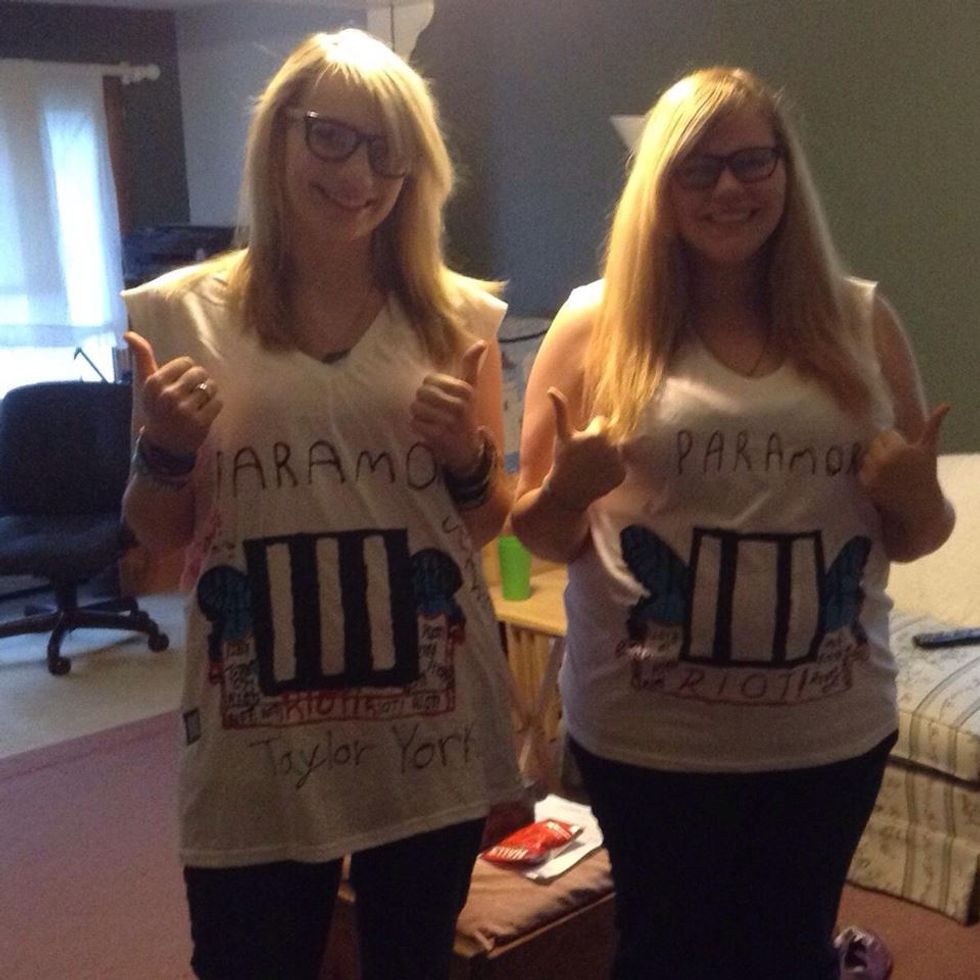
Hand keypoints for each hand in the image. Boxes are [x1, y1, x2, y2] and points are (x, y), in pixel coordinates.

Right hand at [125, 331, 221, 455]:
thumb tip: (128, 334)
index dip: (188, 371)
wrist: (163, 443)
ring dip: (209, 393)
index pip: (186, 362)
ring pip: (211, 387)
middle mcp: (168, 396)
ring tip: (199, 401)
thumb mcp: (146, 383)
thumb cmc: (156, 407)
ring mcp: (184, 410)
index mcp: (154, 383)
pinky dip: (215, 405)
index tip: (180, 382)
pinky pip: (218, 402)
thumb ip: (142, 357)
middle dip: (200, 381)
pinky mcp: (200, 422)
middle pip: (200, 373)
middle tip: (192, 392)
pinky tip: (205, 411)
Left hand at [410, 341, 486, 473]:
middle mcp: (460, 405)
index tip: (439, 396)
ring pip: (416, 408)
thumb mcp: (470, 389)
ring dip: (418, 414)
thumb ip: (471, 365)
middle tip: (432, 409)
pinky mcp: (439, 436)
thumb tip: (482, 342)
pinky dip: (417, 427)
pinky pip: (414, 423)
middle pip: (421, 392)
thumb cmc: (465, 413)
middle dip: (422, 401)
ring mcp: (450, 422)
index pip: (430, 379)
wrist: (468, 448)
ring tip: (429, 419)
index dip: (429, 387)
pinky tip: (428, 429)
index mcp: (466, 390)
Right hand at [543, 386, 625, 509]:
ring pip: (617, 449)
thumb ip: (561, 410)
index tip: (582, 443)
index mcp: (598, 434)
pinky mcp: (622, 475)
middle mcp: (612, 447)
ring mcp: (618, 462)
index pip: (602, 422)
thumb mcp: (562, 435)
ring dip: (608, 453)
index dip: (591, 430)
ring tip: (592, 465)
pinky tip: (598, 474)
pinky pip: (621, 464)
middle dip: (601, 442)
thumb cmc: (562, 460)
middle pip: (612, 435)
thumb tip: (551, 389)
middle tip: (587, 456)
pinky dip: (612, 468)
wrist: (567, 491)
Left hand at [859, 404, 948, 516]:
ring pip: (866, 456)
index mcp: (900, 449)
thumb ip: (933, 426)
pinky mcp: (866, 485)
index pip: (885, 434)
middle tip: (895, 463)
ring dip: (873, 460)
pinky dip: (868, 473)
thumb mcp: (928, 450)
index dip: (893, 442)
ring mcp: (874, 473)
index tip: (902, 452)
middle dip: (882, 450)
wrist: (918, 505)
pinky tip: (881, 480)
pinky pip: (861, 470)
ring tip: (888, 471)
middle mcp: (885, 460)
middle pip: (874, 444)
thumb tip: (945, 405)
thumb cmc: (925, 475)